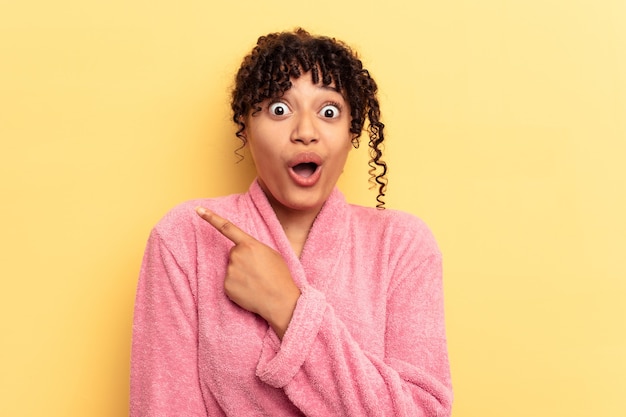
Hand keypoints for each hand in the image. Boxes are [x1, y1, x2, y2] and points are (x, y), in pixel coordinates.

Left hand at [196, 207, 300, 338]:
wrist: (280, 300)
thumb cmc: (279, 275)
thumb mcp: (271, 253)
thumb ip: (253, 247)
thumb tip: (240, 250)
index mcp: (249, 244)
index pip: (227, 227)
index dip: (211, 217)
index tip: (198, 209)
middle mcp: (237, 256)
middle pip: (234, 253)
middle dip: (243, 259)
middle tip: (258, 270)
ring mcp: (230, 271)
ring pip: (231, 268)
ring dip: (241, 273)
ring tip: (256, 281)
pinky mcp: (227, 286)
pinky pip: (229, 282)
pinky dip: (238, 286)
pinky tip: (250, 290)